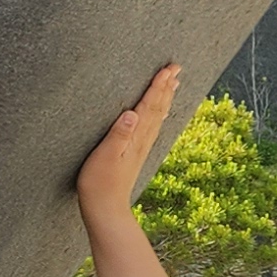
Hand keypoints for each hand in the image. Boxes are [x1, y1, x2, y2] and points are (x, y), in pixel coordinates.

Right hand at [76, 64, 180, 226]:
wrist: (105, 208)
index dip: (157, 86)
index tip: (167, 69)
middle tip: (176, 69)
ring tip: (172, 84)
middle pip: (158, 108)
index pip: (149, 106)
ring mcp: (141, 148)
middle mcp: (142, 140)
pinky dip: (158, 115)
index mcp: (135, 137)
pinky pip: (151, 127)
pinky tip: (159, 113)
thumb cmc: (100, 182)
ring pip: (157, 117)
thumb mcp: (104, 156)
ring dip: (165, 98)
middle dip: (166, 87)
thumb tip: (131, 113)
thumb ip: (118, 134)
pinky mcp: (136, 154)